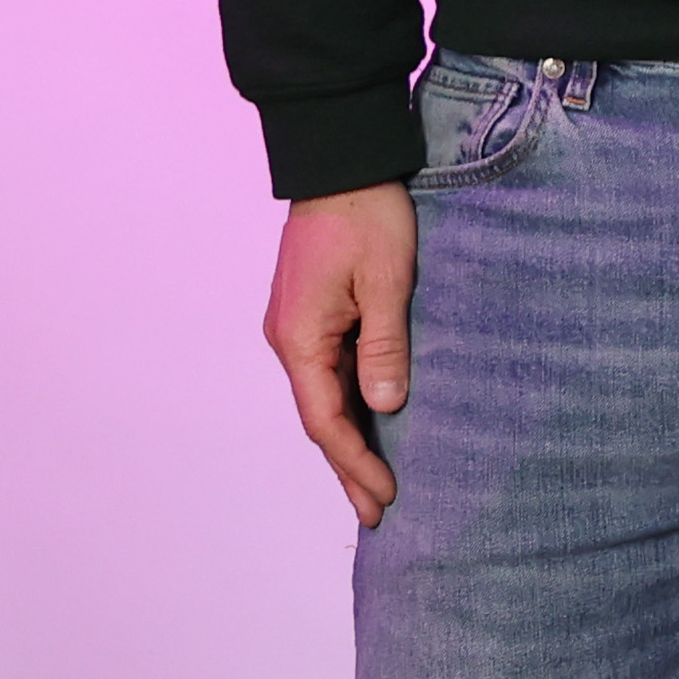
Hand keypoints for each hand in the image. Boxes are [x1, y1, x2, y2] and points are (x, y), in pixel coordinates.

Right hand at [266, 184, 419, 526]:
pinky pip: (330, 373)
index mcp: (300, 339)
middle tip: (379, 513)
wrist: (342, 165)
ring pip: (324, 398)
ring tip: (377, 483)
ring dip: (350, 439)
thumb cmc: (368, 215)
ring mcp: (299, 329)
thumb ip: (384, 345)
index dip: (355, 463)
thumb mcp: (388, 280)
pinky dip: (350, 405)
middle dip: (349, 467)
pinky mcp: (314, 315)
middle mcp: (290, 341)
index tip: (384, 497)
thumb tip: (384, 408)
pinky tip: (373, 424)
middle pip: (320, 419)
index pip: (325, 420)